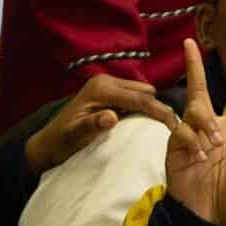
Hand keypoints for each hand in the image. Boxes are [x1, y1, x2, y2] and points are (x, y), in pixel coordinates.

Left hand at [23, 74, 176, 175]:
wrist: (47, 144)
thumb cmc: (61, 142)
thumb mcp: (75, 137)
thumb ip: (92, 125)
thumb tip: (112, 117)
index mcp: (101, 88)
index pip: (140, 98)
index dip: (160, 112)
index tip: (178, 127)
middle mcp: (106, 81)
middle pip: (146, 92)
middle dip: (160, 108)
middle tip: (174, 129)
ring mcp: (108, 86)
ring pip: (143, 93)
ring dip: (153, 108)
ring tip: (164, 127)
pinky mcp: (110, 94)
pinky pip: (135, 97)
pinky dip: (145, 108)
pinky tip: (150, 123)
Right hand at [164, 40, 225, 225]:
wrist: (206, 223)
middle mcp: (207, 131)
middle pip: (200, 92)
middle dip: (195, 67)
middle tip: (190, 43)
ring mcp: (189, 139)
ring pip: (192, 111)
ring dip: (205, 122)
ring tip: (214, 145)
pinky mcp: (174, 150)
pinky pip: (180, 134)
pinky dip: (191, 141)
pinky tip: (200, 156)